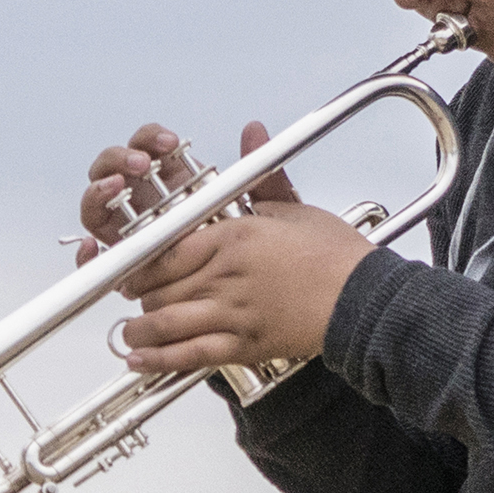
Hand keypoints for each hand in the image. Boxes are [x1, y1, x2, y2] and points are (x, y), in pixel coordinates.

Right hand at [75, 116, 275, 257]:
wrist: (247, 296)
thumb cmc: (248, 256)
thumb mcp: (260, 212)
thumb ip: (256, 170)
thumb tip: (254, 129)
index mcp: (173, 186)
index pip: (148, 150)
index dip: (149, 141)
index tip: (168, 143)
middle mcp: (145, 206)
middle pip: (114, 169)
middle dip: (121, 159)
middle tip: (141, 164)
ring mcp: (128, 235)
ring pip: (98, 204)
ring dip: (99, 189)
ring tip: (117, 187)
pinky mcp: (121, 267)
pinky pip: (94, 261)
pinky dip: (85, 254)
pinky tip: (91, 246)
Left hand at [110, 151, 374, 379]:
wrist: (362, 299)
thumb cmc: (333, 255)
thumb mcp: (293, 208)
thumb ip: (260, 176)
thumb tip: (252, 133)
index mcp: (232, 237)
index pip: (163, 251)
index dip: (138, 264)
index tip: (131, 269)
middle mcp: (224, 275)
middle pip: (158, 288)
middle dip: (139, 296)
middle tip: (134, 298)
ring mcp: (232, 312)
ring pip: (165, 322)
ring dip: (140, 330)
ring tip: (131, 333)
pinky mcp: (243, 344)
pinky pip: (189, 354)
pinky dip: (158, 359)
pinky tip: (139, 359)